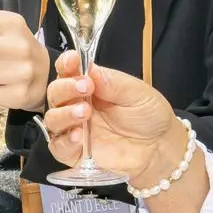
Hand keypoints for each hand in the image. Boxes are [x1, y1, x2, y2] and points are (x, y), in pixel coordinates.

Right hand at [43, 52, 185, 182]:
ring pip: (52, 119)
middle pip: (55, 93)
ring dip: (64, 113)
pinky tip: (78, 137)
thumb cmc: (149, 115)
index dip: (66, 64)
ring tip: (85, 113)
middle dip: (65, 88)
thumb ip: (113, 82)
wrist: (161, 147)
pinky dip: (65, 141)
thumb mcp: (137, 93)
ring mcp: (74, 129)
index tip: (73, 60)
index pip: (68, 71)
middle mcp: (77, 104)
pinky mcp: (76, 152)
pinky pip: (58, 147)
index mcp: (90, 85)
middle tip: (85, 88)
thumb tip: (90, 69)